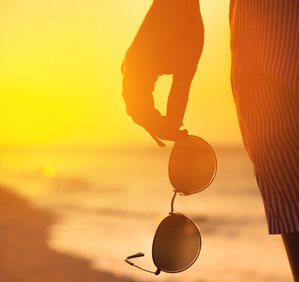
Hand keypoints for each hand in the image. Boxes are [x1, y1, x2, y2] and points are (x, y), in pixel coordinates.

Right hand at [121, 0, 203, 145]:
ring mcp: (129, 67)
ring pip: (135, 104)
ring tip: (173, 126)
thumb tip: (176, 124)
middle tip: (180, 134)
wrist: (177, 0)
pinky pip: (136, 92)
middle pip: (137, 113)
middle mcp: (128, 72)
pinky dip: (148, 105)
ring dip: (152, 118)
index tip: (182, 134)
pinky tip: (161, 111)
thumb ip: (179, 98)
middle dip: (158, 126)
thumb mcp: (186, 69)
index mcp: (138, 74)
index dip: (163, 129)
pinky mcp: (135, 62)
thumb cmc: (185, 30)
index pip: (145, 115)